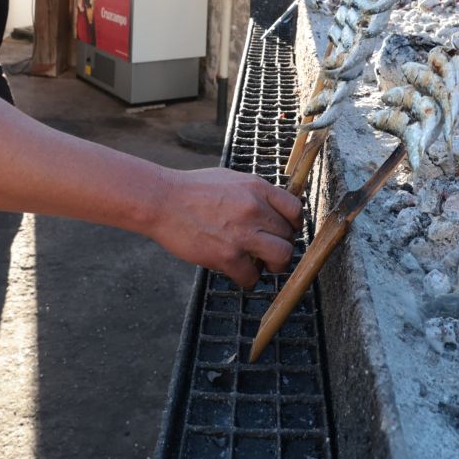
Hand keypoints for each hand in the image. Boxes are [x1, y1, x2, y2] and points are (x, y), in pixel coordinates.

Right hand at [150, 168, 303, 288]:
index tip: (286, 232)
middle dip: (282, 246)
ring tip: (261, 265)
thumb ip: (254, 193)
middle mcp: (255, 209)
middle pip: (289, 236)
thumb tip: (272, 209)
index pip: (295, 209)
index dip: (294, 225)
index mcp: (257, 188)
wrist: (162, 201)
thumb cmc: (192, 189)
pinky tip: (238, 273)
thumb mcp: (230, 179)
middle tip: (269, 252)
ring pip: (281, 257)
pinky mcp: (226, 255)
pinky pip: (252, 276)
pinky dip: (248, 279)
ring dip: (274, 265)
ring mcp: (242, 233)